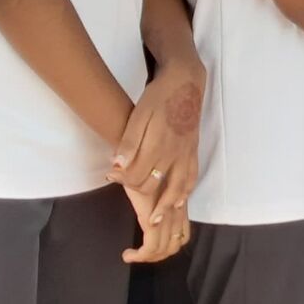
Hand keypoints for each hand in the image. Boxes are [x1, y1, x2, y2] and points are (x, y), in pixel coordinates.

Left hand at [111, 64, 202, 260]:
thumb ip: (129, 142)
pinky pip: (191, 179)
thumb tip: (117, 166)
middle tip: (125, 190)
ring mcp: (186, 155)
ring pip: (177, 188)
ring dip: (165, 206)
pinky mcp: (193, 152)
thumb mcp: (138, 115)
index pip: (137, 174)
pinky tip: (179, 201)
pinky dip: (184, 193)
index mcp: (158, 145)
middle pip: (155, 185)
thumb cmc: (158, 98)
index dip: (121, 179)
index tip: (109, 176)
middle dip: (139, 193)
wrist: (185, 84)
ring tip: (155, 220)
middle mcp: (174, 155)